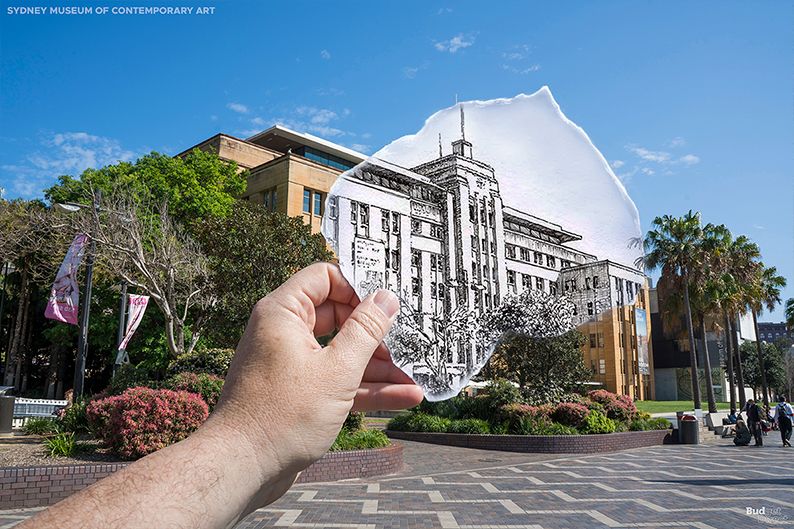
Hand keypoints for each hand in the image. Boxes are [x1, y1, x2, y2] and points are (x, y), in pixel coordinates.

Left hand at [205, 262, 422, 502]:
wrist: (243, 469)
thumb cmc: (282, 416)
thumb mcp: (337, 370)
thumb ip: (366, 331)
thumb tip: (386, 299)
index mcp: (284, 313)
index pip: (324, 278)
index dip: (357, 286)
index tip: (387, 303)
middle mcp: (285, 333)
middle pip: (339, 317)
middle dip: (375, 333)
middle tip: (408, 342)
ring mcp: (293, 364)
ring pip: (342, 354)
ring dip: (378, 367)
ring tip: (414, 377)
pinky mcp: (300, 393)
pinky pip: (337, 380)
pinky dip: (365, 388)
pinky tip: (403, 398)